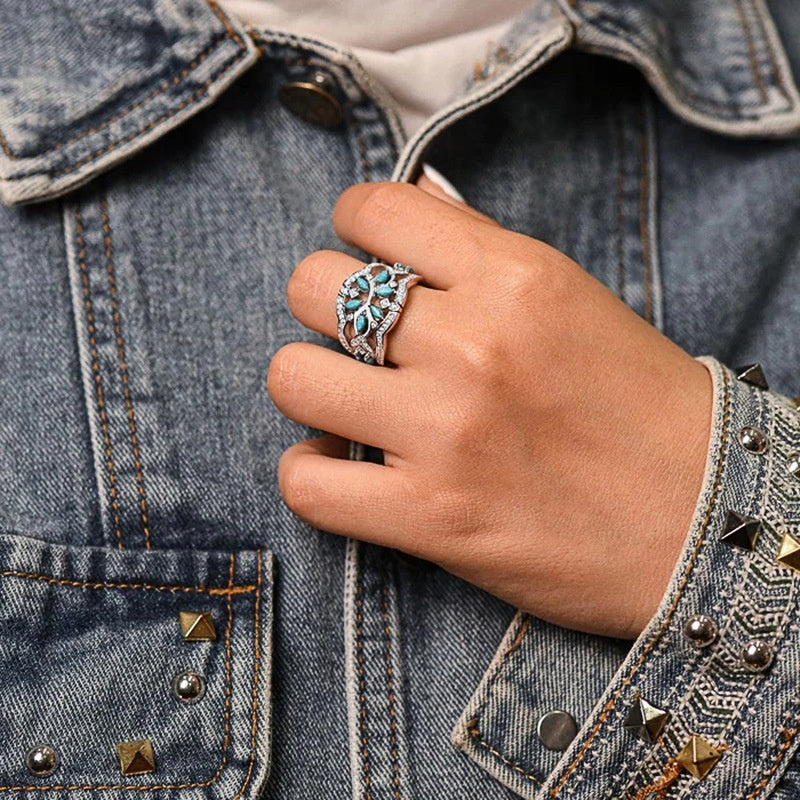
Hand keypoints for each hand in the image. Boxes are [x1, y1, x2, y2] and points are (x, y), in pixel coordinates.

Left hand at [266, 175, 712, 638]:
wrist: (705, 520)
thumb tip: (405, 206)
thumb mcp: (571, 298)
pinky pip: (304, 485)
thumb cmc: (640, 406)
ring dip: (311, 387)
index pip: (372, 208)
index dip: (353, 227)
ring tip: (348, 406)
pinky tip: (341, 468)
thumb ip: (480, 250)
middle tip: (360, 339)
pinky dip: (309, 474)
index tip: (366, 256)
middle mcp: (474, 346)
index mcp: (515, 277)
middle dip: (322, 307)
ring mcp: (447, 435)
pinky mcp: (431, 519)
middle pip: (312, 287)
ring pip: (292, 378)